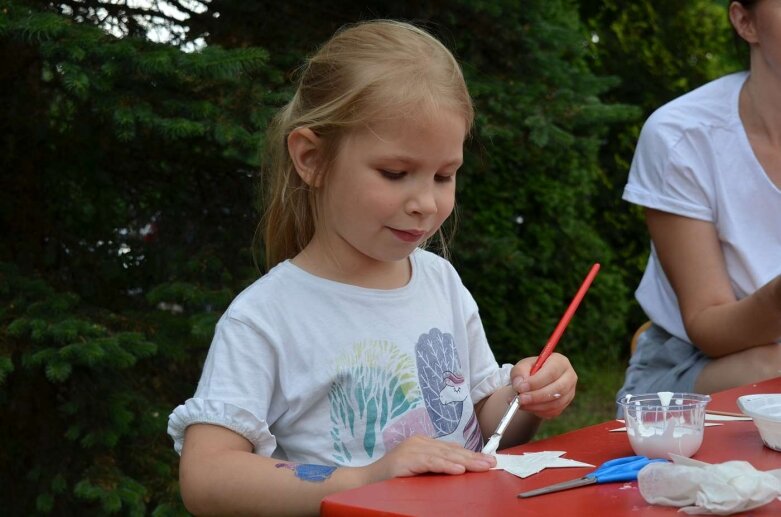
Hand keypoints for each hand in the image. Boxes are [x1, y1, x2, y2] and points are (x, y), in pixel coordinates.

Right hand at [364, 435, 495, 482]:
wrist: (365, 481)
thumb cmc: (392, 477)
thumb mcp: (418, 468)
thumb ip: (436, 463)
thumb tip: (460, 462)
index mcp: (423, 443)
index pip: (452, 448)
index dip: (472, 454)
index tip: (489, 460)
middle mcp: (419, 443)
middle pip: (452, 450)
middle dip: (474, 457)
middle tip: (492, 463)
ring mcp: (412, 449)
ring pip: (444, 455)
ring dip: (466, 461)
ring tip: (482, 466)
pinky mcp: (406, 460)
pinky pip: (430, 462)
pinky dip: (446, 466)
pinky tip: (459, 469)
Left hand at [510, 353, 576, 418]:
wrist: (535, 382)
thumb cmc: (530, 371)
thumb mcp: (522, 367)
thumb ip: (519, 373)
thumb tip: (519, 385)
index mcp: (560, 362)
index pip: (551, 372)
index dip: (536, 382)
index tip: (521, 388)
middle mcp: (569, 376)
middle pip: (557, 388)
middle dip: (536, 396)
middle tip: (520, 399)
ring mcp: (570, 391)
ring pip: (556, 402)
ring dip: (536, 405)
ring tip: (520, 404)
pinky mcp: (566, 404)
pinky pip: (554, 411)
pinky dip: (539, 411)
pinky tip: (528, 407)